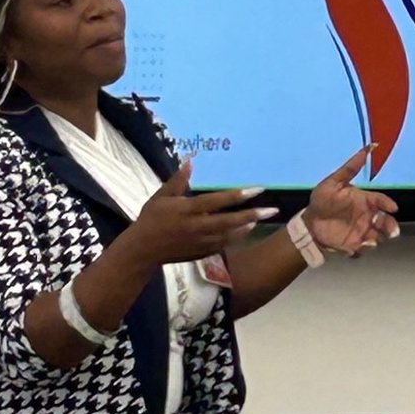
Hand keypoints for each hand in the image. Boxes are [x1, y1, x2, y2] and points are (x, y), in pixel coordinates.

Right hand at [127, 160, 275, 265]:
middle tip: (272, 210)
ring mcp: (200, 242)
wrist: (143, 250)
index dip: (238, 195)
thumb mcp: (162, 197)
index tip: (257, 189)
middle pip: (230, 221)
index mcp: (187, 210)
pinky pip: (222, 245)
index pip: (217, 201)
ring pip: (229, 235)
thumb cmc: (152, 219)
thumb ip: (178, 180)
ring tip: (259, 217)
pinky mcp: (200, 253)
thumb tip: (191, 160)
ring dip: (246, 226)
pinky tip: (243, 230)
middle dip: (252, 215)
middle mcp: (197, 227)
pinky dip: (234, 237)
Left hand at [304, 145, 399, 256]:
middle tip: (392, 230)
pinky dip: (368, 246)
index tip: (392, 207)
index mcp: (363, 200)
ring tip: (376, 238)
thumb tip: (369, 147)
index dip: (387, 203)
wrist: (309, 225)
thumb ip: (350, 168)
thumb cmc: (322, 202)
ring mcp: (363, 230)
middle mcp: (367, 215)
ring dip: (382, 236)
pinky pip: (367, 246)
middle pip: (385, 220)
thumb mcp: (333, 182)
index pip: (380, 200)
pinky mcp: (356, 244)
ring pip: (380, 234)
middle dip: (390, 225)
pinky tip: (364, 244)